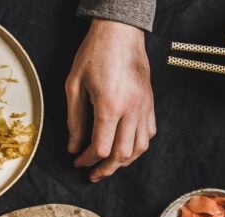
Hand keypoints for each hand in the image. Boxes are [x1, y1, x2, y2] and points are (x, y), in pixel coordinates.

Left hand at [66, 19, 154, 181]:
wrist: (120, 33)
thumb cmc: (95, 54)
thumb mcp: (74, 85)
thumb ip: (74, 120)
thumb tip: (74, 147)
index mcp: (110, 106)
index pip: (101, 148)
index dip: (87, 160)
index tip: (77, 162)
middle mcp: (131, 110)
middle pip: (122, 155)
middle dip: (106, 169)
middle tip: (93, 175)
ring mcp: (144, 108)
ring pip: (139, 148)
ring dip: (124, 162)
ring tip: (109, 166)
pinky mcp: (150, 104)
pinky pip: (149, 134)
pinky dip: (137, 147)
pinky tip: (125, 148)